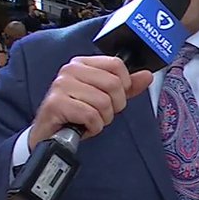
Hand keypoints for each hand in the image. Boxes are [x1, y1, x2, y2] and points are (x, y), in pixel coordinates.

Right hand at [28, 56, 153, 149]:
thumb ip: (126, 87)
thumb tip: (147, 75)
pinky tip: (83, 127)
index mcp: (82, 63)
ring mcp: (61, 86)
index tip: (115, 97)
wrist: (50, 136)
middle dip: (114, 106)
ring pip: (103, 102)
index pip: (116, 64)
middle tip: (101, 113)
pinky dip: (93, 127)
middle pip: (113, 84)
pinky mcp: (56, 103)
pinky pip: (91, 116)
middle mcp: (70, 70)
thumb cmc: (76, 115)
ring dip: (102, 119)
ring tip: (90, 120)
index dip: (124, 85)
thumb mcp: (105, 98)